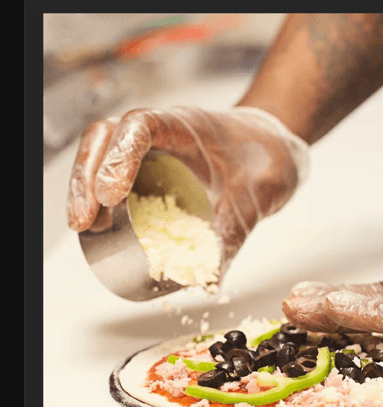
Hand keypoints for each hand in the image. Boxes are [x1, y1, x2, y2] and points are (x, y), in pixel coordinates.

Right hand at [66, 106, 307, 275]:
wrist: (274, 151)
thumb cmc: (265, 161)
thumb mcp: (257, 197)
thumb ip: (234, 233)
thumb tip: (209, 280)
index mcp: (188, 127)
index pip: (142, 125)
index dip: (120, 156)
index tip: (112, 195)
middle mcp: (163, 132)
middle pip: (106, 137)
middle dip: (87, 178)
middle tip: (85, 220)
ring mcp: (153, 147)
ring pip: (103, 153)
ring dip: (86, 188)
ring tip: (84, 225)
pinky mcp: (152, 167)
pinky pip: (120, 176)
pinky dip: (105, 200)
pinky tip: (98, 226)